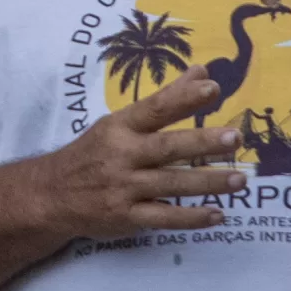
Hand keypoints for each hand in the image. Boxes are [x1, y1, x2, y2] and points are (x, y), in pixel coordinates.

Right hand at [36, 69, 245, 240]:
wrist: (50, 195)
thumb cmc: (94, 153)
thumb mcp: (120, 122)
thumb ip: (164, 100)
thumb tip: (201, 71)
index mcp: (120, 127)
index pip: (154, 109)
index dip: (183, 98)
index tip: (212, 87)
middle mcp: (122, 155)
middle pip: (167, 147)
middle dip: (202, 142)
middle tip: (234, 138)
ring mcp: (123, 188)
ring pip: (171, 184)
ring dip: (208, 182)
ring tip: (240, 180)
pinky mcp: (125, 217)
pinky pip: (163, 218)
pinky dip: (191, 218)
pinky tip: (217, 214)